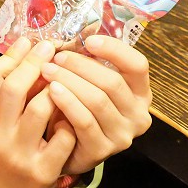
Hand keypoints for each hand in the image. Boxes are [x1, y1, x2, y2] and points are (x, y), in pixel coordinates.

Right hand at [0, 38, 75, 187]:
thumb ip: (3, 89)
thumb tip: (24, 45)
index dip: (11, 55)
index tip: (30, 42)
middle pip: (14, 88)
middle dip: (35, 63)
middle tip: (52, 48)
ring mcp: (20, 153)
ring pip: (40, 109)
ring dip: (56, 90)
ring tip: (66, 80)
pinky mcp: (43, 170)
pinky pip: (62, 138)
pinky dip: (70, 123)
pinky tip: (75, 115)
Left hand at [40, 34, 151, 175]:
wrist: (63, 150)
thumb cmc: (77, 107)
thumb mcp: (89, 83)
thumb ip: (90, 63)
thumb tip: (73, 35)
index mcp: (140, 93)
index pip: (138, 65)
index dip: (114, 50)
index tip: (88, 40)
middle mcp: (138, 115)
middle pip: (113, 82)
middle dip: (81, 65)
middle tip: (55, 56)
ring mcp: (122, 136)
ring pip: (98, 101)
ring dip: (70, 81)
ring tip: (47, 70)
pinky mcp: (102, 151)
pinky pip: (85, 122)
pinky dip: (67, 102)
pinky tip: (51, 91)